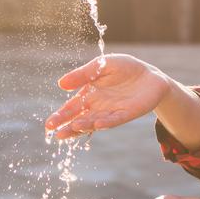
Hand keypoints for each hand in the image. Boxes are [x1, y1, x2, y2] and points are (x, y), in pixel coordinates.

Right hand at [44, 54, 170, 139]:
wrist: (150, 74)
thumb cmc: (124, 68)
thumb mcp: (101, 65)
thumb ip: (83, 74)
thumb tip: (60, 84)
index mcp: (88, 95)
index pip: (71, 108)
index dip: (60, 116)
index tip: (49, 124)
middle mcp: (98, 107)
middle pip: (80, 119)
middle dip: (68, 126)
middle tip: (56, 133)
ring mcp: (112, 112)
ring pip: (95, 122)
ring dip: (85, 125)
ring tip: (74, 127)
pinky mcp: (127, 113)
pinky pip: (115, 119)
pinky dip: (107, 122)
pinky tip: (97, 124)